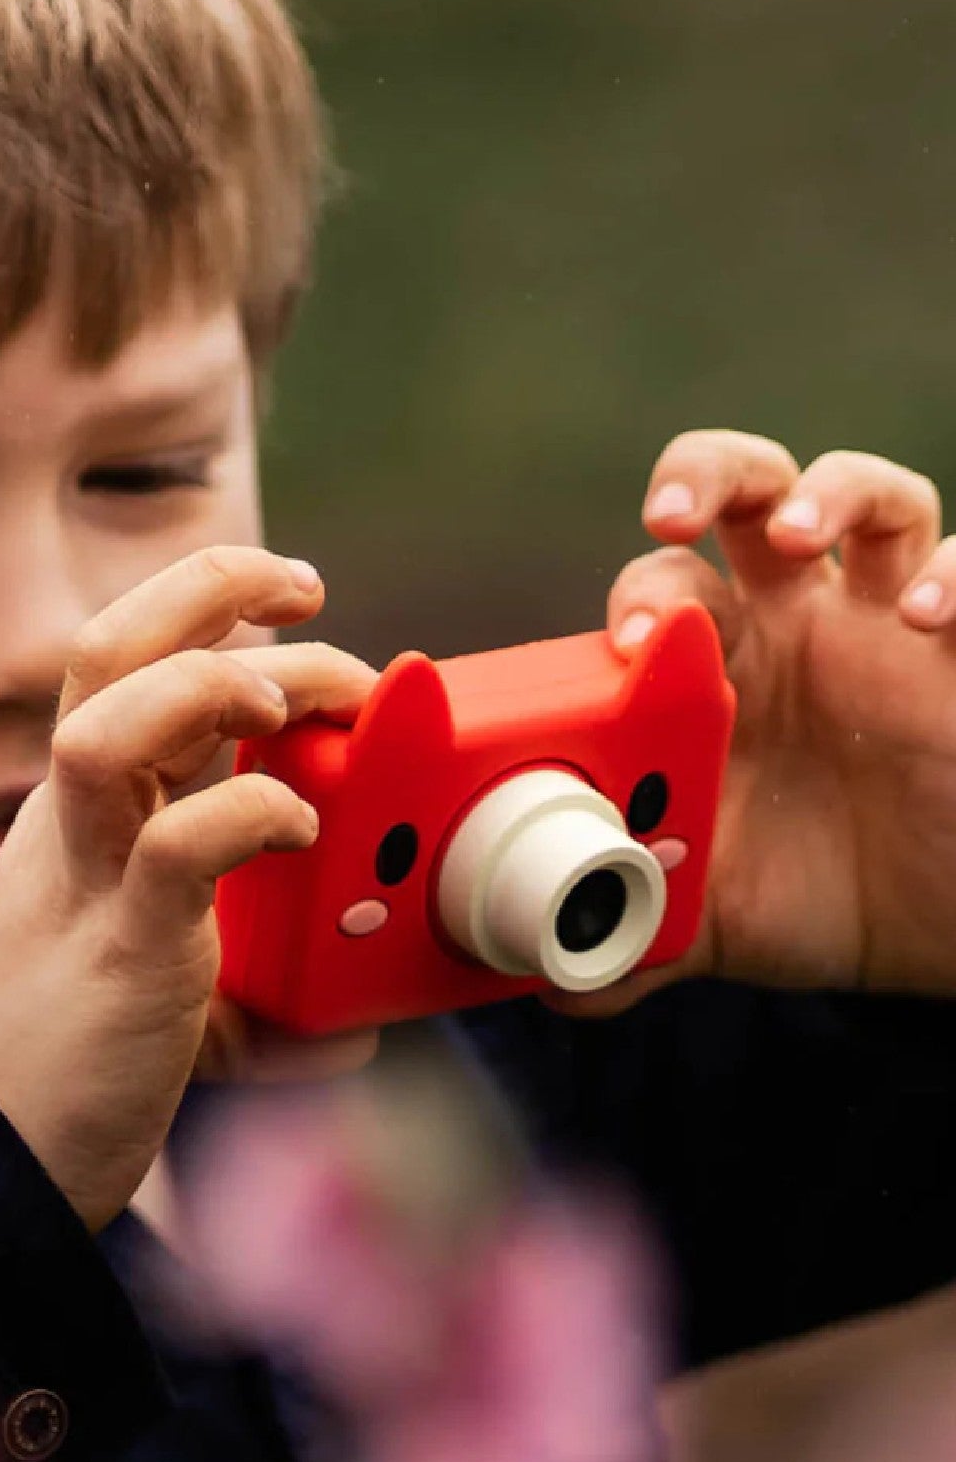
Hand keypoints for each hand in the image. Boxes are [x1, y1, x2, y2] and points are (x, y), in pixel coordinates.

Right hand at [0, 547, 378, 1231]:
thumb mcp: (165, 996)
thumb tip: (356, 1024)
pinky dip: (248, 814)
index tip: (291, 596)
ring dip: (209, 687)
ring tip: (286, 702)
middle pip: (105, 651)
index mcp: (78, 813)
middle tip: (309, 590)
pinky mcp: (119, 956)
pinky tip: (300, 827)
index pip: (123, 660)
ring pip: (109, 727)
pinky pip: (174, 849)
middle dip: (208, 590)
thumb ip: (253, 990)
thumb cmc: (72, 1075)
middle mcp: (69, 825)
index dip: (202, 604)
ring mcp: (86, 882)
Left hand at [594, 431, 955, 1001]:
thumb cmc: (828, 896)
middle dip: (706, 476)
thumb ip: (630, 933)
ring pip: (867, 496)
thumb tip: (547, 985)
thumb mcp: (717, 920)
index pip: (664, 580)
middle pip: (748, 490)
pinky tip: (928, 615)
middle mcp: (797, 623)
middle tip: (669, 518)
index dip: (640, 595)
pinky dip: (955, 574)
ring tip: (801, 534)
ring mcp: (887, 625)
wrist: (951, 933)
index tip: (628, 645)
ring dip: (831, 493)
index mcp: (719, 666)